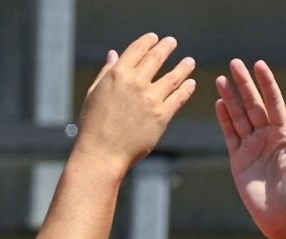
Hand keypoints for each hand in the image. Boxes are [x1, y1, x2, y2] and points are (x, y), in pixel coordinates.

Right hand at [73, 34, 196, 172]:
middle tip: (172, 42)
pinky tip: (191, 83)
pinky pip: (178, 98)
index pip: (137, 50)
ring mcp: (151, 99)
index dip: (148, 41)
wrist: (102, 153)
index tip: (155, 38)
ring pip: (173, 77)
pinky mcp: (162, 116)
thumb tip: (114, 54)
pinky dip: (187, 88)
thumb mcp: (95, 93)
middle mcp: (136, 83)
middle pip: (156, 58)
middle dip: (166, 47)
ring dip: (183, 67)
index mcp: (118, 74)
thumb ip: (107, 72)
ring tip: (190, 62)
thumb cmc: (94, 125)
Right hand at [215, 59, 285, 238]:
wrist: (284, 219)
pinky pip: (230, 135)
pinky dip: (224, 120)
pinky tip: (220, 103)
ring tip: (221, 79)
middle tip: (234, 63)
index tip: (259, 65)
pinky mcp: (238, 160)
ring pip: (239, 117)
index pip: (274, 103)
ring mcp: (251, 147)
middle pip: (253, 105)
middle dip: (244, 85)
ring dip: (230, 98)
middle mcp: (268, 137)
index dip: (267, 84)